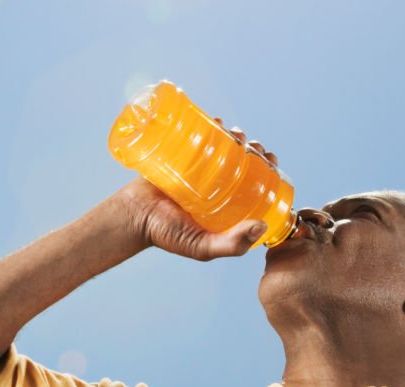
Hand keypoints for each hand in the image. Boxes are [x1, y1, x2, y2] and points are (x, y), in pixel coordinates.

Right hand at [115, 121, 279, 260]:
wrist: (133, 216)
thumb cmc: (167, 236)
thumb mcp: (203, 247)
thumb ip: (232, 244)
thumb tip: (261, 225)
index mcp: (227, 207)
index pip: (255, 184)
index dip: (268, 170)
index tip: (271, 160)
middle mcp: (217, 187)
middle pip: (244, 162)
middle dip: (254, 149)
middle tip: (253, 145)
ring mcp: (200, 171)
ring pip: (225, 147)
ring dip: (236, 136)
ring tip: (236, 133)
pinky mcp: (182, 157)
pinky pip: (200, 137)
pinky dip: (211, 125)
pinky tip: (218, 121)